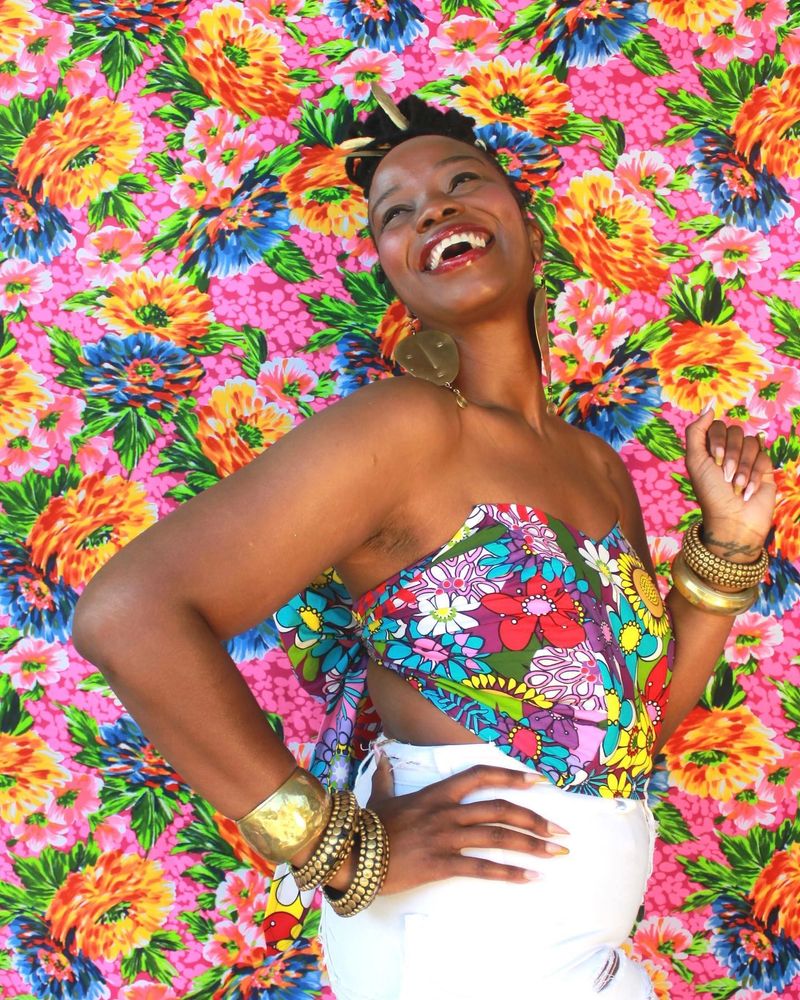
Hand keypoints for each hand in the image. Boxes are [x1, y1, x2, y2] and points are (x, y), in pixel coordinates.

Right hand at [328, 758, 568, 894]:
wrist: (351, 853)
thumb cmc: (368, 826)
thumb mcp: (380, 796)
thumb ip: (386, 776)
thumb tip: (381, 755)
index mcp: (436, 793)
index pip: (480, 776)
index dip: (510, 776)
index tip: (537, 781)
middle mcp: (446, 811)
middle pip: (500, 809)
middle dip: (535, 818)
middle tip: (560, 830)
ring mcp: (445, 837)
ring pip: (498, 836)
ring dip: (532, 845)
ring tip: (555, 853)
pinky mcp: (441, 864)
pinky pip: (482, 868)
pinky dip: (509, 873)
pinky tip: (530, 878)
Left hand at [685, 409, 776, 557]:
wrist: (733, 519)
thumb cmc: (711, 492)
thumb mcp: (695, 461)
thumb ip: (696, 431)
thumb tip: (710, 405)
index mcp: (711, 447)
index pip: (717, 426)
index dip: (717, 441)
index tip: (714, 461)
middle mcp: (730, 449)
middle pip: (736, 431)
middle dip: (731, 455)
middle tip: (725, 476)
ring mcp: (748, 458)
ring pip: (751, 443)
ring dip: (742, 468)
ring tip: (736, 486)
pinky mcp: (765, 468)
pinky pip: (764, 457)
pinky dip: (754, 476)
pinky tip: (748, 491)